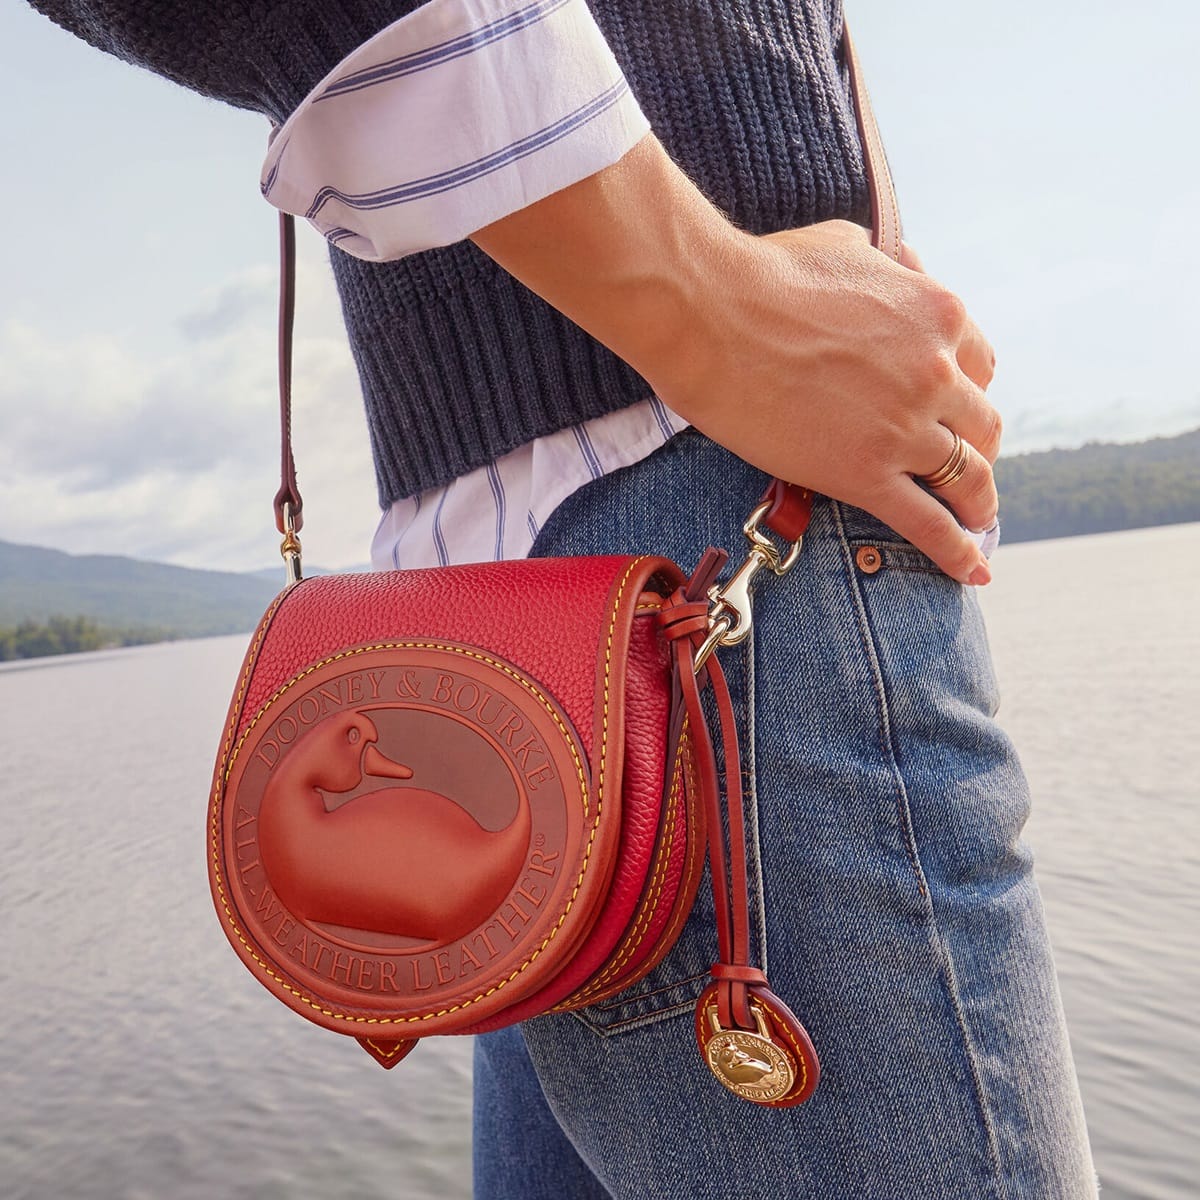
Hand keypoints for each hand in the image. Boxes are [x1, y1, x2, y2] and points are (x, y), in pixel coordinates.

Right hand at [645, 219, 999, 584]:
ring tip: (977, 522)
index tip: (955, 415)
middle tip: (964, 471)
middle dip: (977, 451)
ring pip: (966, 478)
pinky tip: (974, 574)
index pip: (982, 367)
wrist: (710, 315)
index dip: (969, 395)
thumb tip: (889, 264)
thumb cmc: (765, 274)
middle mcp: (936, 373)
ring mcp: (904, 427)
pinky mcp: (864, 474)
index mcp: (938, 313)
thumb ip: (884, 265)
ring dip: (977, 504)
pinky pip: (927, 524)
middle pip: (982, 427)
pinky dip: (958, 552)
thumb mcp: (845, 246)